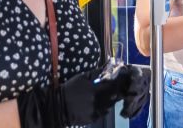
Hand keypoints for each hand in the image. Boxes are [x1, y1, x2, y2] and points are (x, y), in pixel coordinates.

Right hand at [17, 63, 149, 127]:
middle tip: (117, 86)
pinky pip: (104, 111)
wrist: (58, 107)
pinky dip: (104, 106)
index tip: (124, 77)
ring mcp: (97, 111)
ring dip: (111, 98)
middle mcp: (99, 101)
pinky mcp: (94, 118)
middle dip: (118, 90)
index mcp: (97, 89)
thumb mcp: (84, 77)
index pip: (115, 85)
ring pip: (111, 104)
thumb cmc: (71, 88)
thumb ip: (99, 72)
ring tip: (104, 94)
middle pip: (115, 95)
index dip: (121, 81)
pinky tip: (97, 102)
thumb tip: (112, 64)